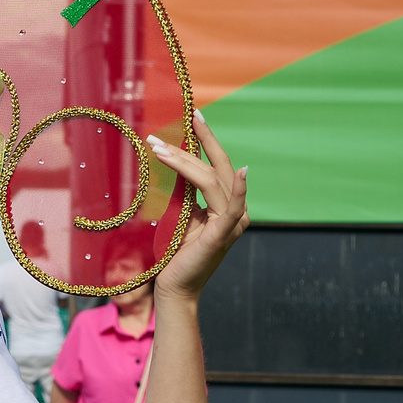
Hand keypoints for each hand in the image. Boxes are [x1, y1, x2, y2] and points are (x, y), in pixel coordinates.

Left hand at [148, 110, 248, 303]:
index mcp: (225, 206)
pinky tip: (242, 172)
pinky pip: (232, 208)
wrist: (173, 288)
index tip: (194, 115)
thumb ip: (184, 192)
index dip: (207, 140)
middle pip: (219, 168)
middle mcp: (234, 212)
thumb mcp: (179, 215)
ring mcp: (231, 224)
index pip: (217, 166)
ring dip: (187, 161)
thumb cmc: (173, 254)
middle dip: (199, 142)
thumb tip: (174, 161)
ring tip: (160, 148)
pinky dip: (240, 190)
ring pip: (214, 181)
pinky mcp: (222, 236)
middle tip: (182, 119)